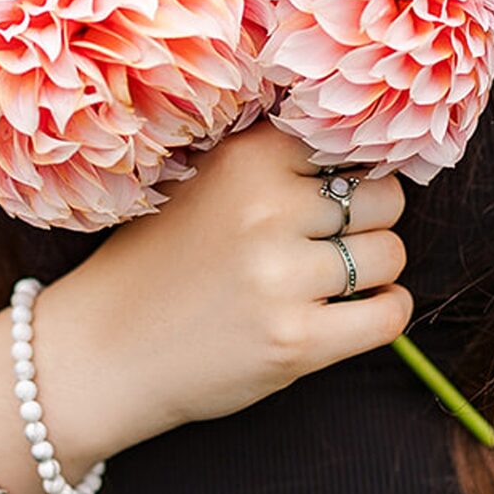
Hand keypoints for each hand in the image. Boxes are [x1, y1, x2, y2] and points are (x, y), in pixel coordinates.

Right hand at [77, 118, 412, 433]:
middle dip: (369, 220)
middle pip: (384, 198)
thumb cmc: (160, 262)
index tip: (334, 194)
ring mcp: (281, 277)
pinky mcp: (295, 340)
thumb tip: (365, 143)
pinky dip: (385, 312)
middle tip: (333, 241)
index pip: (350, 144)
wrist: (103, 350)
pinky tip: (356, 312)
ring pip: (389, 253)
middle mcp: (266, 210)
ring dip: (375, 269)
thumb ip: (271, 160)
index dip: (350, 172)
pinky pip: (389, 314)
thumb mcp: (204, 182)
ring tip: (335, 279)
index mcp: (245, 158)